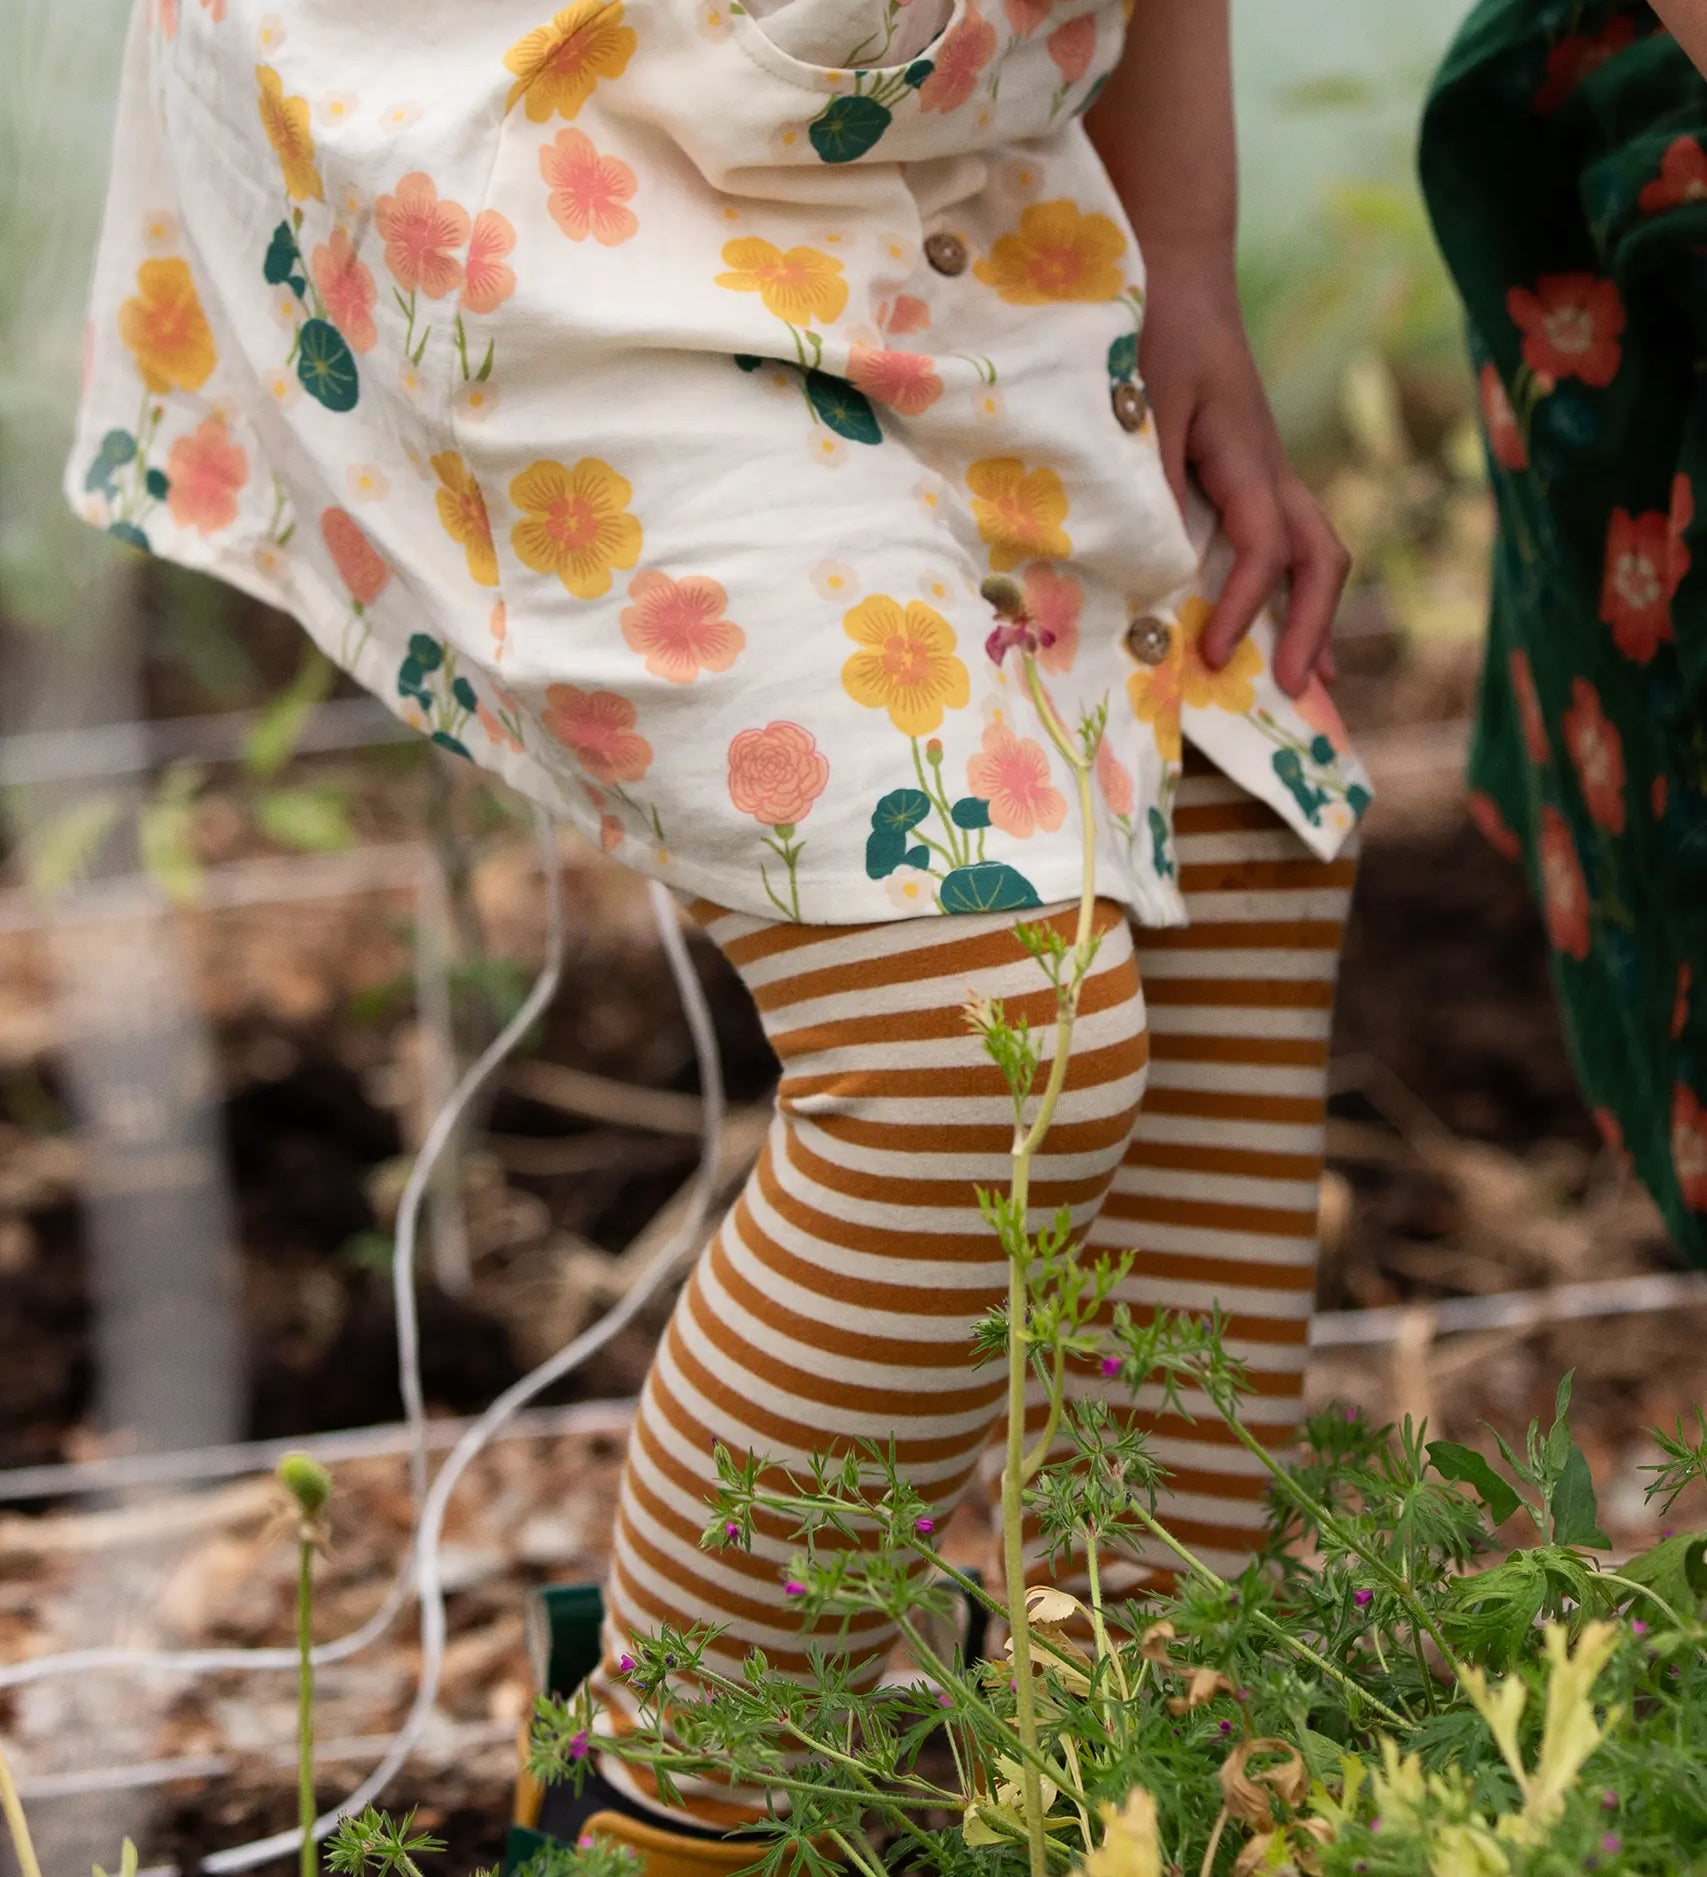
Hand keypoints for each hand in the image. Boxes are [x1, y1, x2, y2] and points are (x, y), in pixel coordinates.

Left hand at [1139, 239, 1347, 694]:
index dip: (1245, 605)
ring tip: (1306, 679)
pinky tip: (1267, 629)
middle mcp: (1269, 468)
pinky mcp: (1242, 473)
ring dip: (1311, 615)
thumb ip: (1146, 476)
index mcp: (1247, 454)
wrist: (1175, 268)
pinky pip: (1279, 541)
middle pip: (1320, 555)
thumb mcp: (1139, 400)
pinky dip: (1282, 590)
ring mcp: (1263, 471)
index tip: (1211, 654)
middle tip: (1292, 689)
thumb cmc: (1153, 326)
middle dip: (1310, 625)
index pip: (1267, 546)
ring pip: (1311, 550)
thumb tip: (1149, 562)